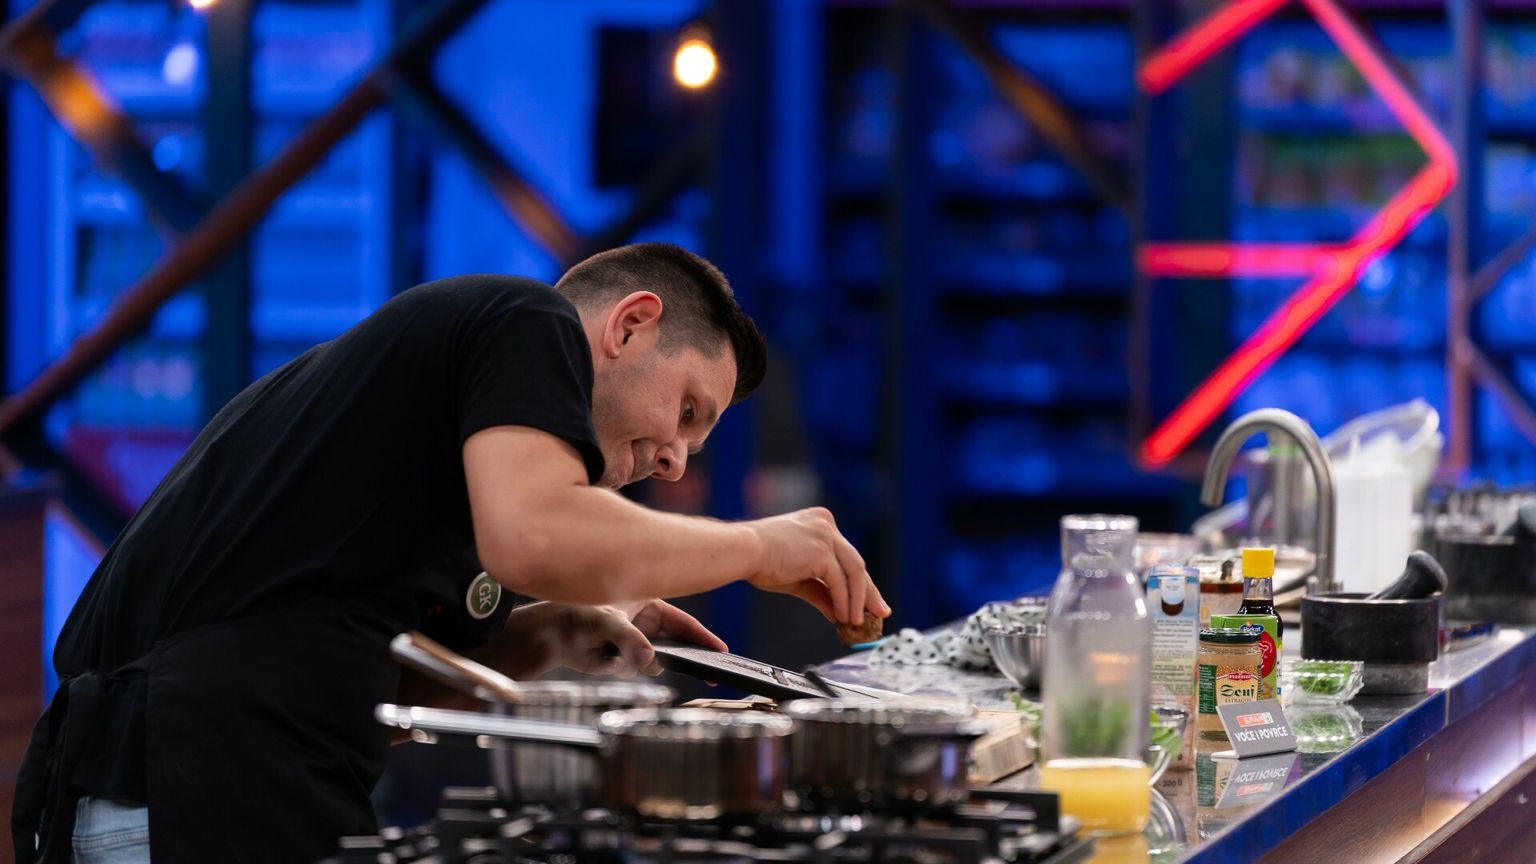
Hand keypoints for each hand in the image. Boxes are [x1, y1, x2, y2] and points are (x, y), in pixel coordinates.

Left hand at [500, 601, 726, 678]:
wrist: (551, 635)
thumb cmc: (579, 614)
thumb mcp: (607, 622)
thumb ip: (628, 639)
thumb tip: (648, 661)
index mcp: (649, 603)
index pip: (684, 622)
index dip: (704, 637)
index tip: (722, 651)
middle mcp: (646, 624)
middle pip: (678, 643)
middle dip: (689, 657)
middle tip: (709, 673)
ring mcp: (636, 644)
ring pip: (656, 661)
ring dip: (645, 662)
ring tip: (620, 653)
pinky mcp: (624, 661)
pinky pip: (636, 670)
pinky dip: (625, 668)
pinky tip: (604, 657)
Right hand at [745, 507, 890, 624]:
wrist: (742, 552)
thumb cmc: (760, 561)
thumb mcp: (797, 578)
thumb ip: (821, 592)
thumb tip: (839, 613)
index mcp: (819, 523)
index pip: (846, 557)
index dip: (860, 581)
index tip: (870, 600)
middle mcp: (826, 524)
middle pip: (855, 563)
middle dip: (868, 592)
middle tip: (880, 612)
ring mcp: (825, 535)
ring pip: (854, 572)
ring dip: (857, 601)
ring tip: (857, 622)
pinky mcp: (822, 551)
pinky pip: (840, 582)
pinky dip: (844, 601)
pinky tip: (843, 617)